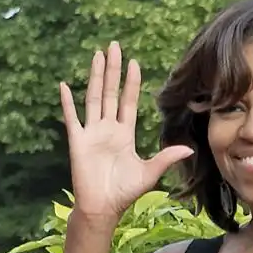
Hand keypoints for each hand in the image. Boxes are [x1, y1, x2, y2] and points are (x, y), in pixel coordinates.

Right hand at [60, 42, 192, 220]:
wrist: (103, 207)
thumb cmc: (124, 191)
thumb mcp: (149, 172)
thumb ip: (166, 158)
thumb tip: (189, 150)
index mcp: (125, 133)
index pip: (129, 101)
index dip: (131, 82)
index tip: (134, 62)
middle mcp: (108, 129)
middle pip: (110, 92)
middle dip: (112, 70)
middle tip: (114, 45)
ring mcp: (92, 133)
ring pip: (93, 98)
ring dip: (94, 77)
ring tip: (96, 55)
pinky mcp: (78, 142)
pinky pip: (72, 118)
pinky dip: (67, 103)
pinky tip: (63, 85)